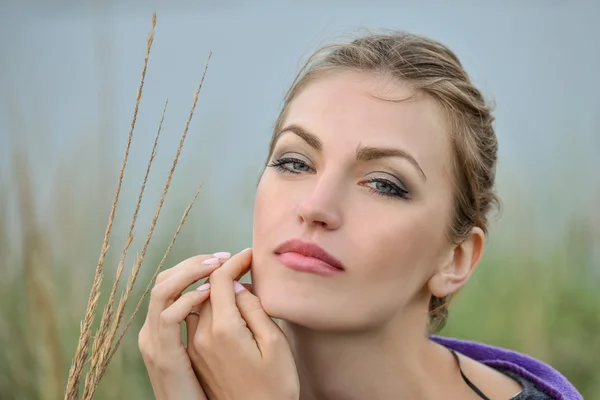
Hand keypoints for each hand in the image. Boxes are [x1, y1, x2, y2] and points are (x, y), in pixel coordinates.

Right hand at [138, 253, 229, 399]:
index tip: (225, 257)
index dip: (196, 264)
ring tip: (217, 265)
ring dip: (190, 273)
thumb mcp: (204, 346)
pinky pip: (168, 318)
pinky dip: (187, 300)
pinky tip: (209, 293)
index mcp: (163, 324)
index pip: (173, 281)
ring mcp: (155, 340)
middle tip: (222, 256)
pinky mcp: (163, 354)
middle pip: (165, 279)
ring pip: (162, 290)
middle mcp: (154, 328)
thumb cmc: (207, 385)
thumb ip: (207, 319)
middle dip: (193, 262)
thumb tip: (224, 290)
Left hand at [187, 248, 299, 399]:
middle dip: (221, 269)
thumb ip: (255, 310)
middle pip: (203, 288)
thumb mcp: (276, 345)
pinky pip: (192, 318)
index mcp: (224, 329)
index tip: (250, 255)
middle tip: (241, 262)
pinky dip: (203, 303)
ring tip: (229, 276)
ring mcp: (195, 347)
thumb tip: (240, 287)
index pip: (220, 279)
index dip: (235, 261)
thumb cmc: (275, 387)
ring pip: (195, 301)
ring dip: (209, 285)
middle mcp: (202, 335)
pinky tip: (219, 301)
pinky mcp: (195, 356)